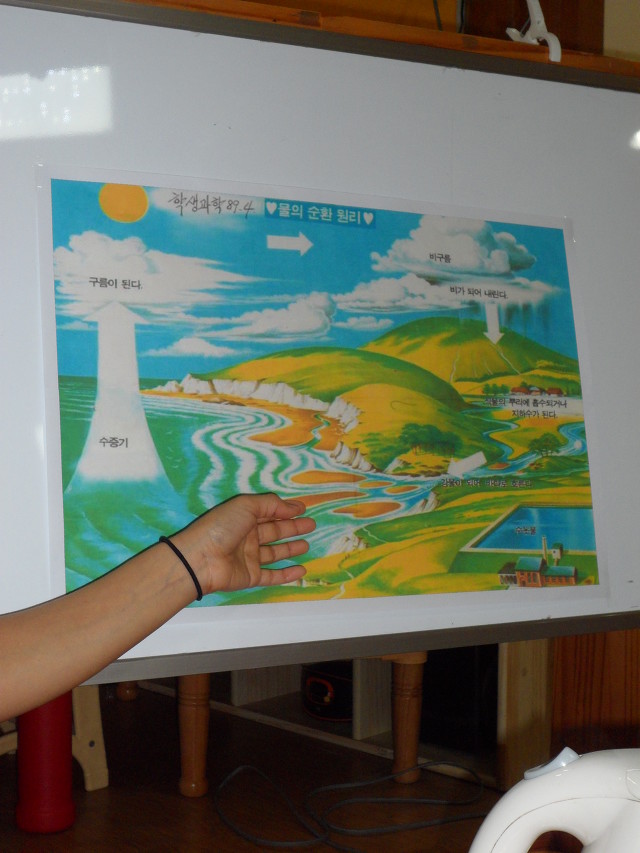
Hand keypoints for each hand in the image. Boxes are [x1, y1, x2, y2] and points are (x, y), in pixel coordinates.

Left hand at [173, 493, 314, 594]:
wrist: (201, 559)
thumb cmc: (222, 527)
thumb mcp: (246, 505)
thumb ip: (271, 504)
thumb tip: (294, 508)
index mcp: (243, 518)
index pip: (268, 512)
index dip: (285, 510)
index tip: (303, 509)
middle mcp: (247, 537)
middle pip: (274, 532)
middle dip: (292, 528)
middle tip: (311, 525)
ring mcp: (249, 558)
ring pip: (274, 553)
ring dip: (290, 549)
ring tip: (307, 545)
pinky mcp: (251, 577)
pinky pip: (272, 575)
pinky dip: (287, 574)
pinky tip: (301, 569)